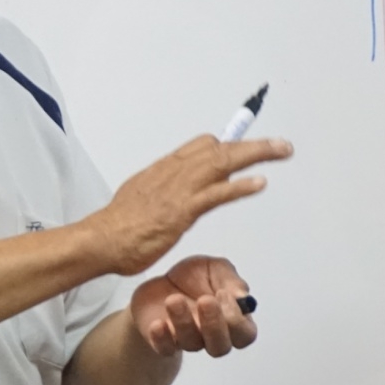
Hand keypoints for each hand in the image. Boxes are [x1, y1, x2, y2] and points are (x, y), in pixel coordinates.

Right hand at [88, 135, 291, 275]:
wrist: (101, 241)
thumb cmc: (119, 226)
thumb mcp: (143, 195)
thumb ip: (163, 189)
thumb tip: (174, 190)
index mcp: (166, 168)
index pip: (202, 146)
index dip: (228, 143)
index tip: (248, 143)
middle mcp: (175, 172)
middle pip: (220, 149)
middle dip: (254, 145)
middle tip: (281, 145)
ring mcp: (180, 190)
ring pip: (223, 162)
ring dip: (256, 154)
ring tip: (282, 151)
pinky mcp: (182, 211)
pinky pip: (216, 194)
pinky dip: (239, 187)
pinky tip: (259, 183)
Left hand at [130, 255, 257, 357]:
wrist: (162, 281)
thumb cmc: (195, 276)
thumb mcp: (216, 268)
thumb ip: (231, 280)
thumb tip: (242, 296)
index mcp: (233, 319)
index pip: (245, 334)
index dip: (237, 319)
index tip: (223, 293)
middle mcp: (213, 335)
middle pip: (220, 347)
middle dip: (214, 325)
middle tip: (205, 300)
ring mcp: (189, 340)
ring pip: (192, 344)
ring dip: (184, 322)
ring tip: (174, 299)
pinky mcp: (164, 342)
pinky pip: (165, 349)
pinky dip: (161, 339)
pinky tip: (158, 323)